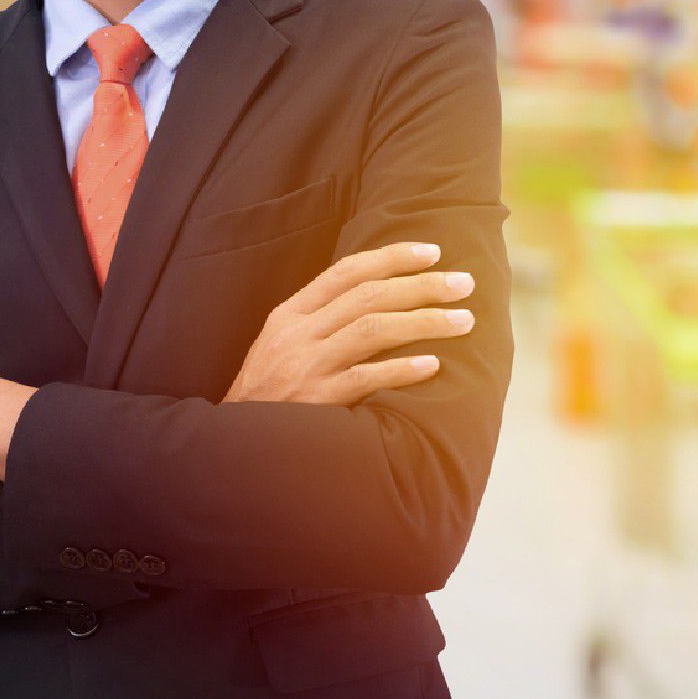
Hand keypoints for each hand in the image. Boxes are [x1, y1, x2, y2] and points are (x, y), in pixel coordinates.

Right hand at [223, 242, 475, 405]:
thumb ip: (319, 321)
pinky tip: (434, 365)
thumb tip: (377, 297)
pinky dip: (401, 370)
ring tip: (464, 320)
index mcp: (290, 315)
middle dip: (423, 286)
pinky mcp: (316, 402)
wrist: (233, 446)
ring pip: (373, 330)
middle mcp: (298, 335)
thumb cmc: (268, 394)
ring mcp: (306, 367)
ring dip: (424, 321)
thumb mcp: (280, 346)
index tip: (433, 252)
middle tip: (464, 284)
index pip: (347, 271)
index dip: (392, 258)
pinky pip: (366, 379)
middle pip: (369, 296)